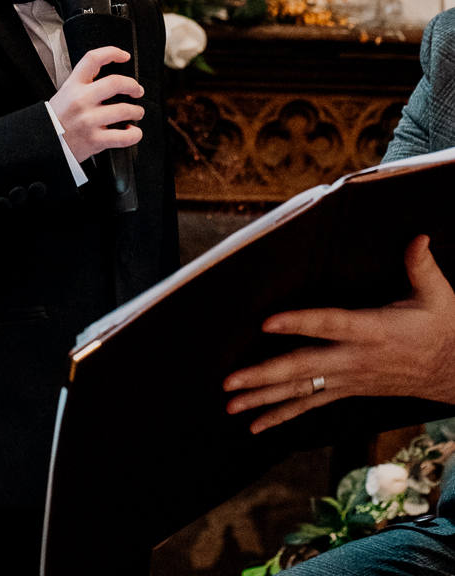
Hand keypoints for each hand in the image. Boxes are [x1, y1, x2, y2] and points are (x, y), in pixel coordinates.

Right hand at [49, 47, 144, 162]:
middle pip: (116, 83)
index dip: (113, 53)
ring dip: (137, 111)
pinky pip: (124, 137)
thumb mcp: (65, 93)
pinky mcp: (94, 140)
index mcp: (73, 85)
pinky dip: (134, 134)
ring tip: (136, 112)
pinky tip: (133, 131)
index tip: (124, 56)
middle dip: (133, 86)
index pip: (93, 59)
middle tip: (137, 90)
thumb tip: (111, 80)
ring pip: (124, 110)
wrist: (44, 143)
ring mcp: (88, 121)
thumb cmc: (57, 119)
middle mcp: (81, 100)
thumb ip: (84, 84)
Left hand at [223, 235, 454, 432]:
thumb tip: (419, 238)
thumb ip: (420, 266)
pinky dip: (282, 415)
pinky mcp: (348, 390)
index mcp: (372, 330)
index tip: (268, 323)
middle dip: (264, 374)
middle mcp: (355, 358)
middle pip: (303, 366)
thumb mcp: (437, 295)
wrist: (454, 373)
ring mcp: (349, 378)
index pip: (329, 324)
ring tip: (231, 404)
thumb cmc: (442, 328)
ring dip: (264, 398)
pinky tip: (256, 424)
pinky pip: (310, 404)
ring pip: (300, 390)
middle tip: (231, 380)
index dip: (299, 323)